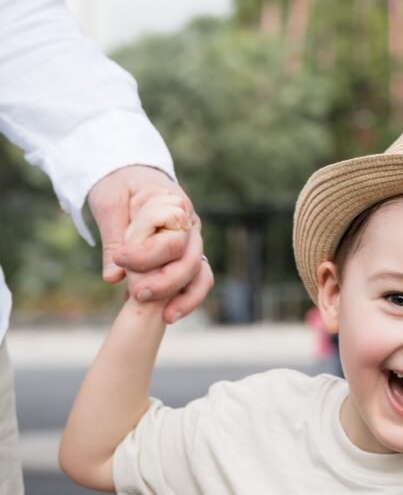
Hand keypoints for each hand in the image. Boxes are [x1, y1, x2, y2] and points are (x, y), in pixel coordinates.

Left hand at [87, 166, 211, 323]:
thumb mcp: (110, 204)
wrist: (130, 177)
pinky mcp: (187, 256)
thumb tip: (114, 277)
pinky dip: (187, 299)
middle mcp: (191, 225)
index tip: (119, 259)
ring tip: (166, 318)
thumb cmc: (120, 185)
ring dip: (186, 298)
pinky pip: (197, 281)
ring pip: (200, 274)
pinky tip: (166, 315)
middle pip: (189, 259)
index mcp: (176, 206)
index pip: (170, 238)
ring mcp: (192, 242)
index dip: (145, 254)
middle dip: (165, 282)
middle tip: (136, 295)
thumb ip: (114, 238)